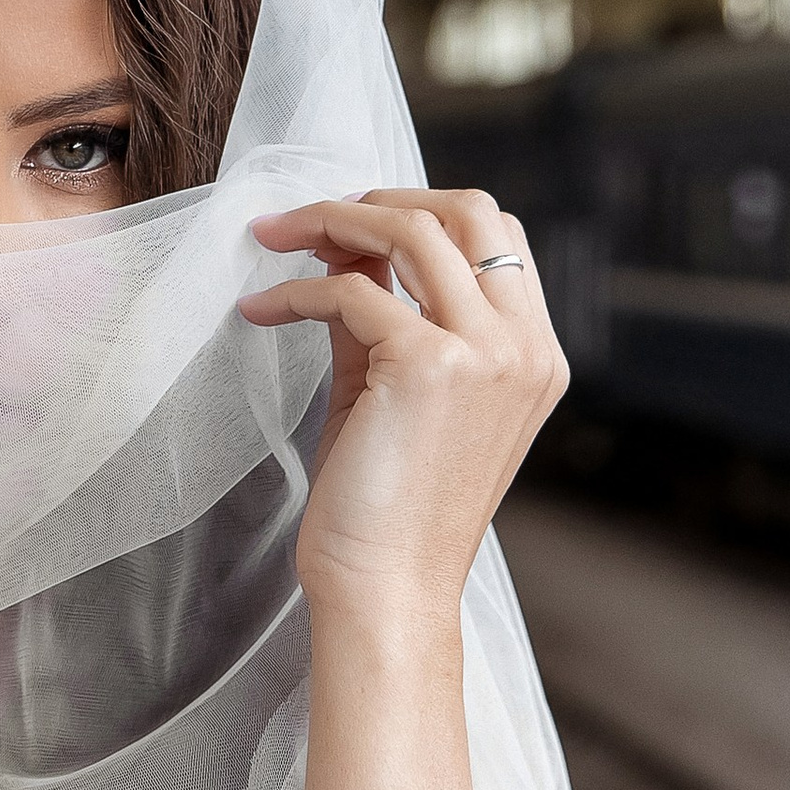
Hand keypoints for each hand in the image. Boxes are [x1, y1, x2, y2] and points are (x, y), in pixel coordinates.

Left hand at [237, 190, 566, 624]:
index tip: (349, 227)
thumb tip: (342, 248)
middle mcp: (524, 348)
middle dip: (383, 198)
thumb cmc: (386, 506)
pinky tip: (256, 312)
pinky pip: (350, 291)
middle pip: (470, 210)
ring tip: (274, 238)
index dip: (421, 213)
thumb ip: (384, 316)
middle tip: (312, 218)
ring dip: (331, 220)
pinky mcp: (429, 367)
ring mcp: (486, 354)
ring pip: (413, 231)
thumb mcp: (395, 391)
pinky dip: (293, 292)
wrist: (387, 590)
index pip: (498, 236)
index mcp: (533, 355)